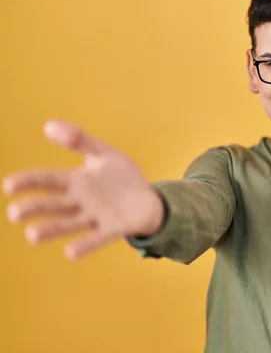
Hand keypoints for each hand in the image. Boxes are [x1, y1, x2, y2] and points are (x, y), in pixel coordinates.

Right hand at [2, 119, 163, 259]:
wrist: (149, 200)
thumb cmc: (121, 178)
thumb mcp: (103, 153)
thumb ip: (80, 140)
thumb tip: (48, 125)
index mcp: (76, 182)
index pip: (48, 180)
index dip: (29, 182)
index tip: (8, 185)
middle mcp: (81, 202)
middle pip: (54, 205)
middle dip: (34, 208)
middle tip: (14, 213)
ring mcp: (96, 217)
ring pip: (70, 224)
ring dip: (52, 229)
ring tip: (32, 235)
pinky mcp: (113, 229)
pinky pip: (98, 238)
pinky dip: (85, 245)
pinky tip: (69, 253)